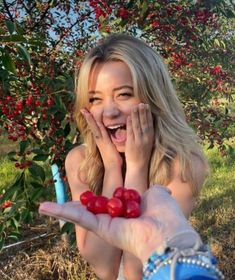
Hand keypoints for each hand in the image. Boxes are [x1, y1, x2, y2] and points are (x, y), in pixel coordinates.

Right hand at [39, 186, 197, 263]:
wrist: (169, 232)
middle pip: (90, 208)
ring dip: (61, 209)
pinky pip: (79, 218)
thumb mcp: (157, 194)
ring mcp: (106, 224)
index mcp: (127, 209)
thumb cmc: (165, 213)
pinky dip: (61, 212)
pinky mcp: (100, 228)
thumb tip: (158, 190)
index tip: (89, 187)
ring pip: (80, 214)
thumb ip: (153, 191)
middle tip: (60, 197)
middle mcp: (114, 218)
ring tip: (42, 206)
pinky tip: (44, 208)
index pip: (108, 200)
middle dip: (75, 203)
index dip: (98, 194)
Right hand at [81, 108, 122, 168]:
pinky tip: (92, 118)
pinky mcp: (103, 141)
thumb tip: (114, 140)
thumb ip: (112, 143)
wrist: (113, 167)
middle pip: (92, 125)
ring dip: (89, 118)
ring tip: (84, 110)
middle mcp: (99, 139)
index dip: (92, 120)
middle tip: (82, 109)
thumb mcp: (112, 148)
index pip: (96, 127)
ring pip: (93, 126)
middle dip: (88, 117)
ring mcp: (100, 140)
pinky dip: (94, 124)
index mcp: (101, 140)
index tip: (88, 113)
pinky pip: (98, 130)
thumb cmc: (114, 159)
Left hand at [125, 103, 153, 168]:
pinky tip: (129, 117)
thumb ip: (147, 133)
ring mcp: (139, 140)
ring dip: (136, 115)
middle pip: (144, 122)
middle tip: (141, 103)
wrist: (138, 166)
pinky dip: (130, 123)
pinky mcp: (132, 143)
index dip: (148, 114)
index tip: (146, 105)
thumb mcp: (148, 142)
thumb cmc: (142, 154)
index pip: (150, 123)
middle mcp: (146, 138)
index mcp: (151, 137)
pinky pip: (131, 131)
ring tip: (135, 107)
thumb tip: (147, 123)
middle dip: (143, 112)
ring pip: (138, 125)